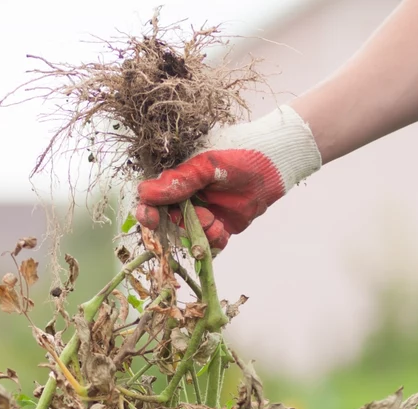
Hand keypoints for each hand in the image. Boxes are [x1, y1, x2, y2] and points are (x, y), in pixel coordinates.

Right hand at [133, 105, 321, 248]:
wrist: (273, 165)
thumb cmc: (238, 155)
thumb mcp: (206, 166)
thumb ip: (178, 182)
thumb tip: (144, 193)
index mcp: (177, 179)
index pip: (152, 199)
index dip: (148, 211)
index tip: (150, 218)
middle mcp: (186, 198)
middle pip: (168, 222)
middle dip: (181, 223)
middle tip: (201, 216)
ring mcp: (202, 213)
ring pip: (188, 235)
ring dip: (198, 232)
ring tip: (214, 219)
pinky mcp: (220, 227)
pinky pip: (209, 243)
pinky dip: (213, 240)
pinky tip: (223, 228)